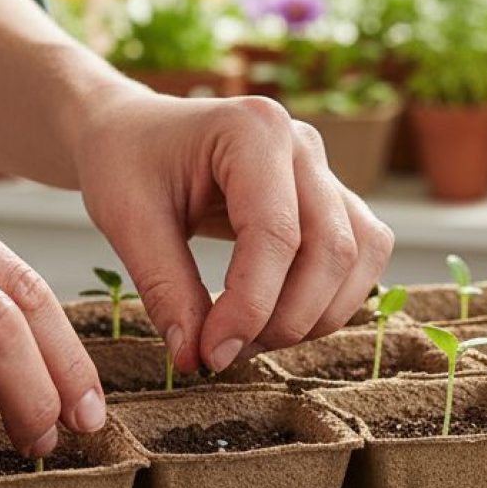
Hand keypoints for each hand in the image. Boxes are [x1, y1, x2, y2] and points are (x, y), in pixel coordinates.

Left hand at [71, 89, 394, 373]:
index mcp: (253, 129)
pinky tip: (277, 319)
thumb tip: (196, 358)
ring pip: (357, 257)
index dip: (251, 306)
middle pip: (331, 250)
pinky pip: (360, 254)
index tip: (211, 355)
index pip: (275, 234)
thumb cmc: (126, 161)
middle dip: (285, 319)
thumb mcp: (127, 220)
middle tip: (225, 353)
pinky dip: (330, 300)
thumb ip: (165, 288)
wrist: (132, 131)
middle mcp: (302, 144)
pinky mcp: (331, 199)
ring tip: (249, 340)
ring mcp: (324, 170)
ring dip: (314, 316)